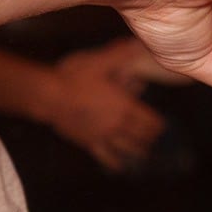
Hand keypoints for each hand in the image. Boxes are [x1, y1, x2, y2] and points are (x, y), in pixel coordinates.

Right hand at [41, 42, 166, 171]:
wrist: (50, 96)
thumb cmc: (75, 76)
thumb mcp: (100, 61)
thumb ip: (122, 53)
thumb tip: (140, 43)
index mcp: (125, 105)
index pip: (149, 120)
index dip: (158, 124)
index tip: (161, 126)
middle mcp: (118, 123)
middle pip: (141, 136)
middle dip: (149, 138)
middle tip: (154, 138)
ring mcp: (103, 135)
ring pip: (127, 148)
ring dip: (138, 152)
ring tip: (144, 154)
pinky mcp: (88, 142)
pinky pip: (105, 157)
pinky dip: (115, 163)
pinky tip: (120, 168)